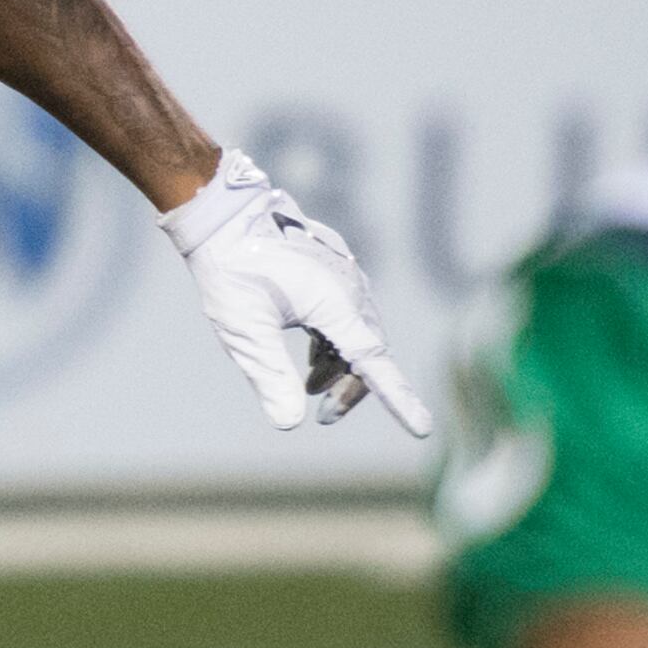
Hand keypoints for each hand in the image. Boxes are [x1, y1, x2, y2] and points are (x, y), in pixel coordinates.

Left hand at [162, 149, 429, 435]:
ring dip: (340, 368)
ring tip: (311, 391)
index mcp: (334, 304)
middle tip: (324, 418)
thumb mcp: (244, 330)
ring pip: (358, 336)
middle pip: (367, 354)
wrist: (226, 219)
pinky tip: (314, 361)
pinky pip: (348, 318)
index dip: (398, 399)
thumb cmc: (232, 271)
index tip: (422, 429)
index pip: (373, 363)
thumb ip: (270, 375)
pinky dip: (335, 345)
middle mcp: (350, 290)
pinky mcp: (335, 275)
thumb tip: (290, 424)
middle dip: (350, 389)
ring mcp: (345, 279)